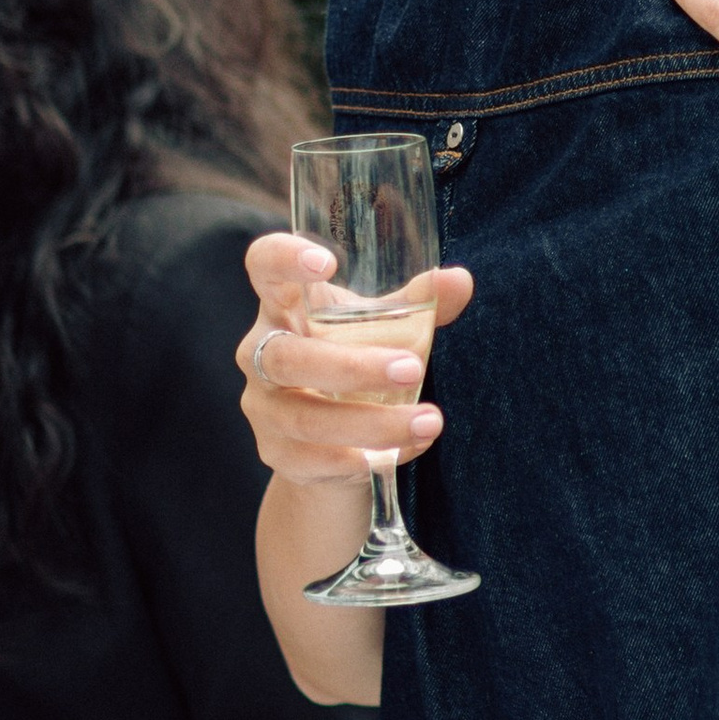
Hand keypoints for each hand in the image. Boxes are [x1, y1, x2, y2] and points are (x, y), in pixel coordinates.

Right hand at [236, 234, 472, 494]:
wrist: (331, 446)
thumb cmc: (355, 361)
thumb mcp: (383, 327)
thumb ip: (418, 304)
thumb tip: (458, 281)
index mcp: (284, 304)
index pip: (264, 265)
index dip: (283, 258)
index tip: (327, 262)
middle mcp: (260, 352)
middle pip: (285, 357)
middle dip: (351, 366)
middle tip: (413, 370)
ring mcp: (264, 406)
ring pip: (304, 417)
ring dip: (372, 422)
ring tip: (430, 421)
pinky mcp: (276, 453)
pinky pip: (315, 460)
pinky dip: (363, 458)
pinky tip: (404, 451)